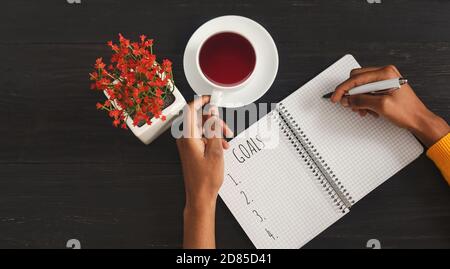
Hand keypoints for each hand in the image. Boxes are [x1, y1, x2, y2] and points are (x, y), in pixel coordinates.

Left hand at [176, 96, 231, 248]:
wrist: (200, 196)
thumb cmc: (206, 179)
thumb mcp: (216, 151)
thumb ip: (214, 130)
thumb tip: (213, 114)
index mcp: (188, 137)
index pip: (190, 110)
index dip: (201, 100)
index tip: (211, 98)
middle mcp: (184, 139)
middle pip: (199, 119)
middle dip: (215, 121)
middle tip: (227, 129)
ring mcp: (187, 144)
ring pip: (202, 128)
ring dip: (216, 131)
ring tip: (226, 141)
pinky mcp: (190, 149)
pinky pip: (201, 137)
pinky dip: (212, 138)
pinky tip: (222, 146)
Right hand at [331, 65, 448, 146]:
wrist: (418, 119)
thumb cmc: (407, 112)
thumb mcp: (381, 106)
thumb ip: (361, 100)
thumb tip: (347, 99)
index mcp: (386, 74)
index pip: (357, 78)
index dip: (343, 89)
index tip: (335, 97)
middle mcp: (385, 74)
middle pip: (357, 79)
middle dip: (350, 93)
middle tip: (347, 104)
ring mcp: (384, 80)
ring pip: (360, 86)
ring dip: (358, 99)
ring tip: (362, 110)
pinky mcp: (383, 87)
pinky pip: (367, 91)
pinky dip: (364, 101)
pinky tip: (368, 109)